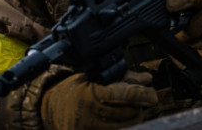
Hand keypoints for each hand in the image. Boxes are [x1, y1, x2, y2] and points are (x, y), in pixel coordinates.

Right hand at [41, 71, 157, 129]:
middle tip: (139, 101)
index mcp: (90, 96)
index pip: (125, 95)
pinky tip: (121, 120)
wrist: (48, 106)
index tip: (153, 97)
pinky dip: (121, 126)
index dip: (143, 95)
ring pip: (125, 126)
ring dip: (132, 118)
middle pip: (128, 113)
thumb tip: (147, 79)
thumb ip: (121, 77)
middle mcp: (89, 116)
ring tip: (129, 111)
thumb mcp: (94, 76)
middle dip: (137, 107)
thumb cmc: (73, 88)